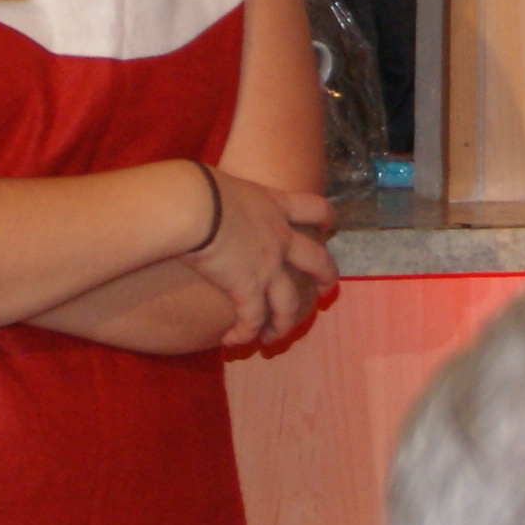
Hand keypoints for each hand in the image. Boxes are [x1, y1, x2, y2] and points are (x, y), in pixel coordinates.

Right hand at [180, 165, 340, 349]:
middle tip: (326, 291)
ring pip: (290, 304)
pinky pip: (252, 321)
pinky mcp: (248, 289)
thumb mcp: (222, 183)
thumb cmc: (197, 187)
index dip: (325, 216)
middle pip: (318, 260)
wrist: (194, 206)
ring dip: (283, 324)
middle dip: (326, 277)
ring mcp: (269, 265)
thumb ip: (225, 196)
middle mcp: (281, 237)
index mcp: (275, 204)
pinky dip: (244, 334)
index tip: (330, 224)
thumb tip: (203, 196)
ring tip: (273, 337)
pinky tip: (231, 342)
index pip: (313, 207)